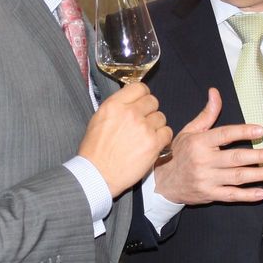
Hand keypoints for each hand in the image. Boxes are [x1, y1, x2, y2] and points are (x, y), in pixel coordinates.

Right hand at [80, 82, 171, 196]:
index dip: (142, 96)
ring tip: (145, 137)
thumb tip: (132, 101)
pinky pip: (167, 132)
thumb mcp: (99, 119)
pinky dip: (162, 139)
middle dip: (149, 111)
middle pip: (153, 101)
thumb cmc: (95, 151)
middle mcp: (130, 112)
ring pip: (161, 117)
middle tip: (143, 123)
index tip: (141, 104)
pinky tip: (152, 145)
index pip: (139, 87)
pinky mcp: (153, 143)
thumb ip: (117, 107)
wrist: (97, 174)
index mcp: (114, 105)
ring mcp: (143, 127)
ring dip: (156, 126)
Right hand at [154, 88, 262, 205]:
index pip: (224, 135)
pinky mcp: (209, 194)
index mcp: (199, 143)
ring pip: (236, 177)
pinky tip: (261, 193)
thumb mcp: (190, 131)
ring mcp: (207, 179)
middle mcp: (203, 161)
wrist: (163, 182)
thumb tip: (215, 92)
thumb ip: (207, 114)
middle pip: (235, 158)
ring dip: (257, 175)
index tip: (261, 130)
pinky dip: (247, 195)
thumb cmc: (180, 154)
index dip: (243, 132)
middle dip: (258, 156)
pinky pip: (231, 195)